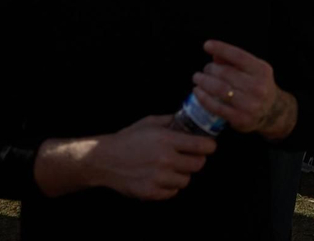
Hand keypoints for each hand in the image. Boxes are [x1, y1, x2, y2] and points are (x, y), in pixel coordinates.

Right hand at [93, 115, 215, 200]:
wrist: (105, 160)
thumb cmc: (128, 138)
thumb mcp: (150, 122)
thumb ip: (172, 121)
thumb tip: (191, 119)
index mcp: (167, 140)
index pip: (202, 146)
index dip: (209, 145)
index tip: (207, 145)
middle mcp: (165, 160)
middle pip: (198, 164)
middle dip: (196, 159)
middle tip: (189, 156)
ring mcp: (159, 178)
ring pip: (186, 180)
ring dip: (182, 174)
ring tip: (171, 167)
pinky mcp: (152, 193)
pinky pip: (173, 192)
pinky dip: (170, 186)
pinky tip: (161, 177)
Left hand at [190, 40, 287, 134]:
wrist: (272, 112)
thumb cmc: (258, 86)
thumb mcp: (253, 70)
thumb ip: (234, 61)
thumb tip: (215, 54)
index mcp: (261, 70)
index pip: (238, 56)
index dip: (221, 48)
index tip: (207, 45)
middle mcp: (257, 87)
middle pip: (225, 73)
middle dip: (209, 69)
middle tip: (203, 70)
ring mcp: (249, 104)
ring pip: (219, 89)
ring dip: (203, 82)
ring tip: (197, 78)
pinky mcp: (240, 118)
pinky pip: (216, 106)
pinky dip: (203, 98)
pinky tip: (198, 92)